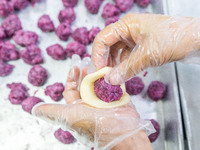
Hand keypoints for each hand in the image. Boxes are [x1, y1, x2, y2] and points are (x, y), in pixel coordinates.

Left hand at [32, 56, 153, 149]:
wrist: (121, 130)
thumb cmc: (93, 124)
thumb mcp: (68, 116)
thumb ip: (52, 112)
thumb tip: (34, 109)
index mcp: (78, 108)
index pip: (72, 90)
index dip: (71, 77)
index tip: (75, 66)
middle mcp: (90, 104)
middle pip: (85, 84)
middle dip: (85, 71)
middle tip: (86, 59)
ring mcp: (104, 101)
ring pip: (98, 83)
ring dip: (97, 72)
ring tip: (98, 61)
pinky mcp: (116, 98)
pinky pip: (111, 84)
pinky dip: (110, 76)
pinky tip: (109, 68)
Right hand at [92, 13, 199, 84]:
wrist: (195, 39)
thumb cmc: (174, 39)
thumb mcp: (147, 55)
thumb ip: (126, 69)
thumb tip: (110, 80)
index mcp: (126, 25)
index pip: (103, 38)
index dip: (98, 55)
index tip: (99, 71)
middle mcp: (128, 30)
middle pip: (109, 45)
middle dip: (106, 61)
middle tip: (105, 77)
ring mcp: (135, 38)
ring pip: (117, 52)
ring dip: (115, 65)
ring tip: (115, 77)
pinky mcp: (141, 45)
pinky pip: (127, 56)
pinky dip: (124, 65)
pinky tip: (124, 74)